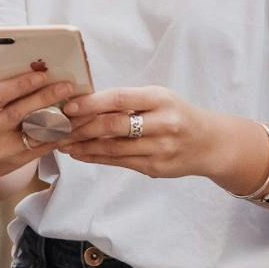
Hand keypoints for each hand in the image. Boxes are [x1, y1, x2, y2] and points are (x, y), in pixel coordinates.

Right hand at [0, 64, 75, 183]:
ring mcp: (1, 151)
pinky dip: (56, 135)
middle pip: (17, 114)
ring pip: (32, 134)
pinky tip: (71, 124)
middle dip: (44, 98)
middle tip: (66, 85)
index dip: (20, 85)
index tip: (42, 74)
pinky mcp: (15, 162)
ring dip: (56, 119)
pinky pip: (40, 148)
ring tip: (75, 105)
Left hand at [57, 86, 221, 180]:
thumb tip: (86, 102)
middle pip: (114, 126)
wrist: (209, 143)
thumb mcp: (159, 98)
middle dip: (82, 127)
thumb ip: (129, 101)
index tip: (69, 106)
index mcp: (161, 99)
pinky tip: (80, 153)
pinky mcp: (154, 168)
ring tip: (63, 142)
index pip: (121, 99)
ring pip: (113, 149)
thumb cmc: (177, 114)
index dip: (92, 103)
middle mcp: (162, 124)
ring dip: (83, 146)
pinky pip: (119, 162)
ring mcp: (159, 149)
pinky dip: (96, 157)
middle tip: (59, 126)